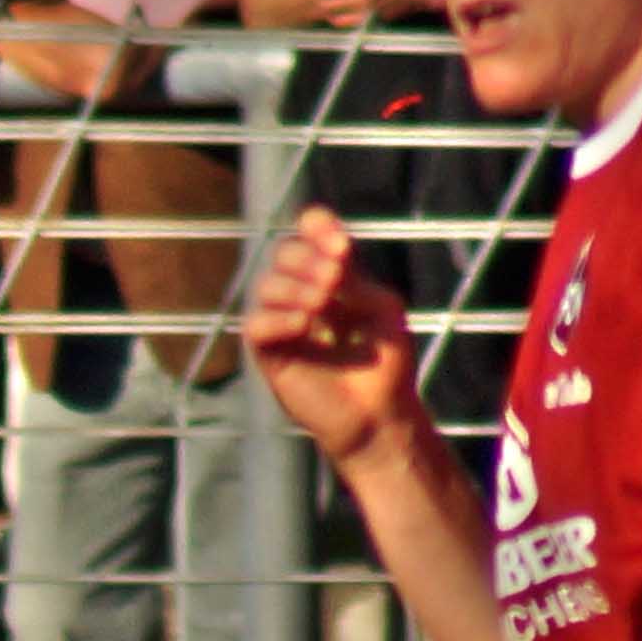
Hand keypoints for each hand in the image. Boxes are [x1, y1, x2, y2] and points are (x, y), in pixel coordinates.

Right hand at [242, 205, 423, 461]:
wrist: (378, 413)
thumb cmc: (385, 363)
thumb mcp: (382, 309)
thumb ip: (356, 282)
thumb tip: (328, 266)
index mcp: (331, 276)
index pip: (309, 233)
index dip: (317, 227)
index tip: (341, 246)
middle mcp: (302, 293)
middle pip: (283, 251)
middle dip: (307, 258)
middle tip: (335, 280)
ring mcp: (283, 323)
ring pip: (266, 284)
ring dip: (295, 287)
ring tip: (321, 307)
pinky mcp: (270, 354)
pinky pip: (255, 324)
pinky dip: (279, 318)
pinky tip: (305, 326)